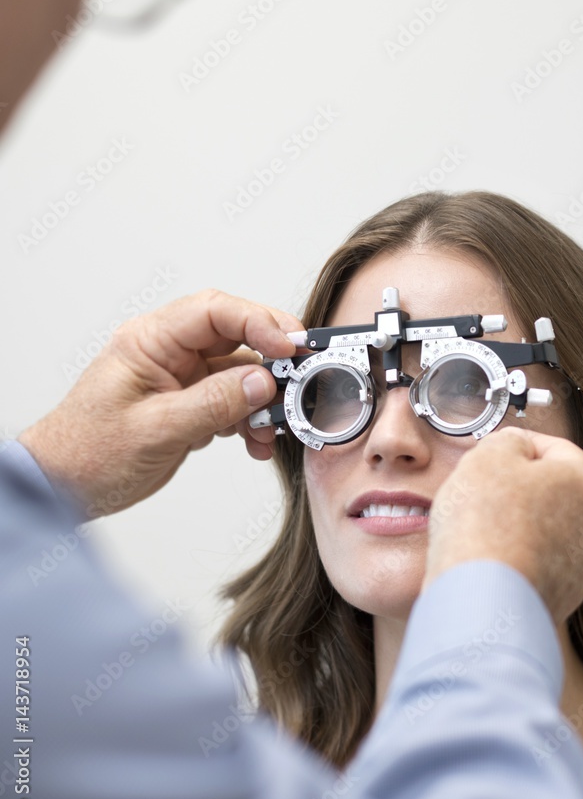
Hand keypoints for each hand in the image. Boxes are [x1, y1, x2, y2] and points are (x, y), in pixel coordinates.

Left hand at [19, 290, 302, 517]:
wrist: (66, 486)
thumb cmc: (88, 451)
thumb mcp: (155, 429)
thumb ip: (212, 403)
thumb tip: (261, 382)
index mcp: (150, 341)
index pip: (213, 312)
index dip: (257, 322)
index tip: (288, 345)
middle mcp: (169, 353)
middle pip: (234, 336)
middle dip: (271, 356)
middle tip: (300, 374)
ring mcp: (181, 378)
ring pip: (240, 372)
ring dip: (264, 399)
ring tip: (271, 427)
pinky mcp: (190, 404)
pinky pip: (233, 401)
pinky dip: (250, 420)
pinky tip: (255, 442)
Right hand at [422, 427, 582, 624]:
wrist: (479, 604)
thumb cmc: (484, 529)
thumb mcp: (488, 455)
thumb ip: (507, 439)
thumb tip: (513, 447)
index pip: (551, 447)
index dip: (513, 445)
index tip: (489, 452)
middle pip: (549, 489)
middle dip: (513, 486)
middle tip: (478, 489)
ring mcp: (582, 569)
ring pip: (541, 527)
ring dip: (512, 522)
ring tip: (476, 527)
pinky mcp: (561, 597)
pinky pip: (533, 561)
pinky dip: (511, 554)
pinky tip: (484, 555)